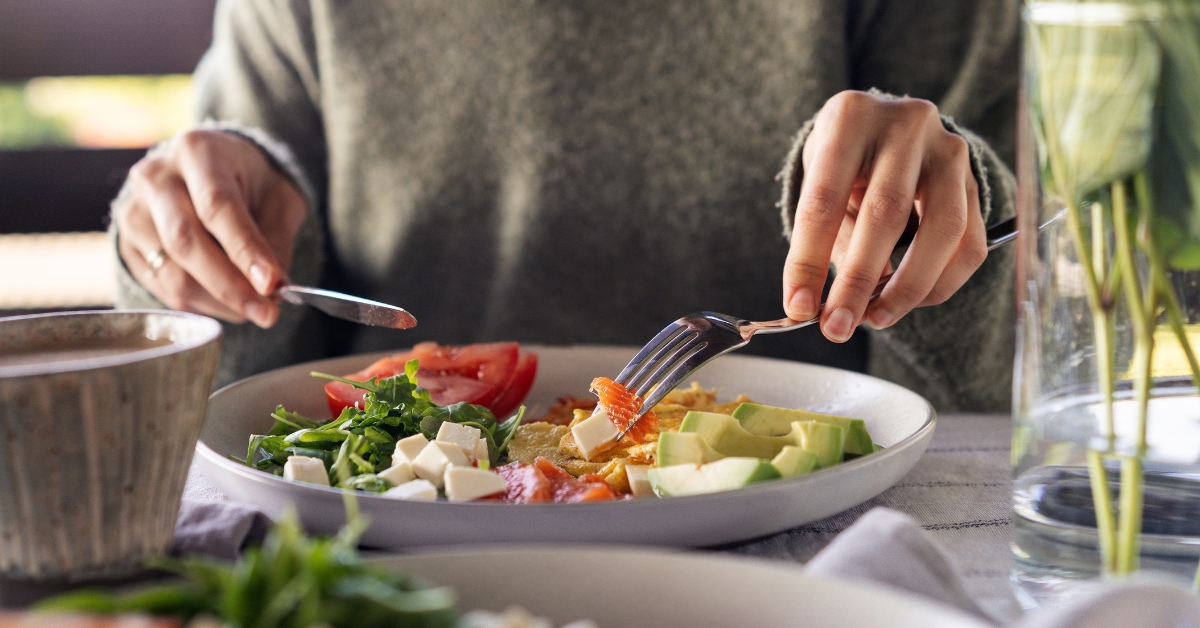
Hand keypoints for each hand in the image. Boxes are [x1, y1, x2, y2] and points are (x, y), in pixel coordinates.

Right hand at [115, 130, 306, 326]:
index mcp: (198, 152)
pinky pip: (162, 288)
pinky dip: (201, 304)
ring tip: (254, 307)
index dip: (245, 250)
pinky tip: (227, 301)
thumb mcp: (278, 197)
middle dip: (232, 286)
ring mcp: (133, 211)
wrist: (210, 173)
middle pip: (187, 242)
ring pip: (173, 273)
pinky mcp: (126, 244)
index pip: (218, 206)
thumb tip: (273, 289)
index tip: (272, 285)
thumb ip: (276, 238)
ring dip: (220, 302)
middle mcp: (156, 176)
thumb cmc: (249, 183)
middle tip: (268, 314)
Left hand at [782, 91, 986, 341]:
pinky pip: (969, 243)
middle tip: (838, 326)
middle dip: (858, 281)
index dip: (809, 259)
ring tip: (876, 318)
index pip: (824, 199)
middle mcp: (905, 124)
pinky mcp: (976, 180)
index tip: (799, 306)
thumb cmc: (845, 160)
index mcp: (850, 118)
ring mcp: (949, 150)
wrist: (889, 127)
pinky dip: (941, 283)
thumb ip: (825, 236)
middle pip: (884, 214)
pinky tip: (911, 300)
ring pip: (942, 229)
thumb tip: (819, 305)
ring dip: (908, 287)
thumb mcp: (820, 180)